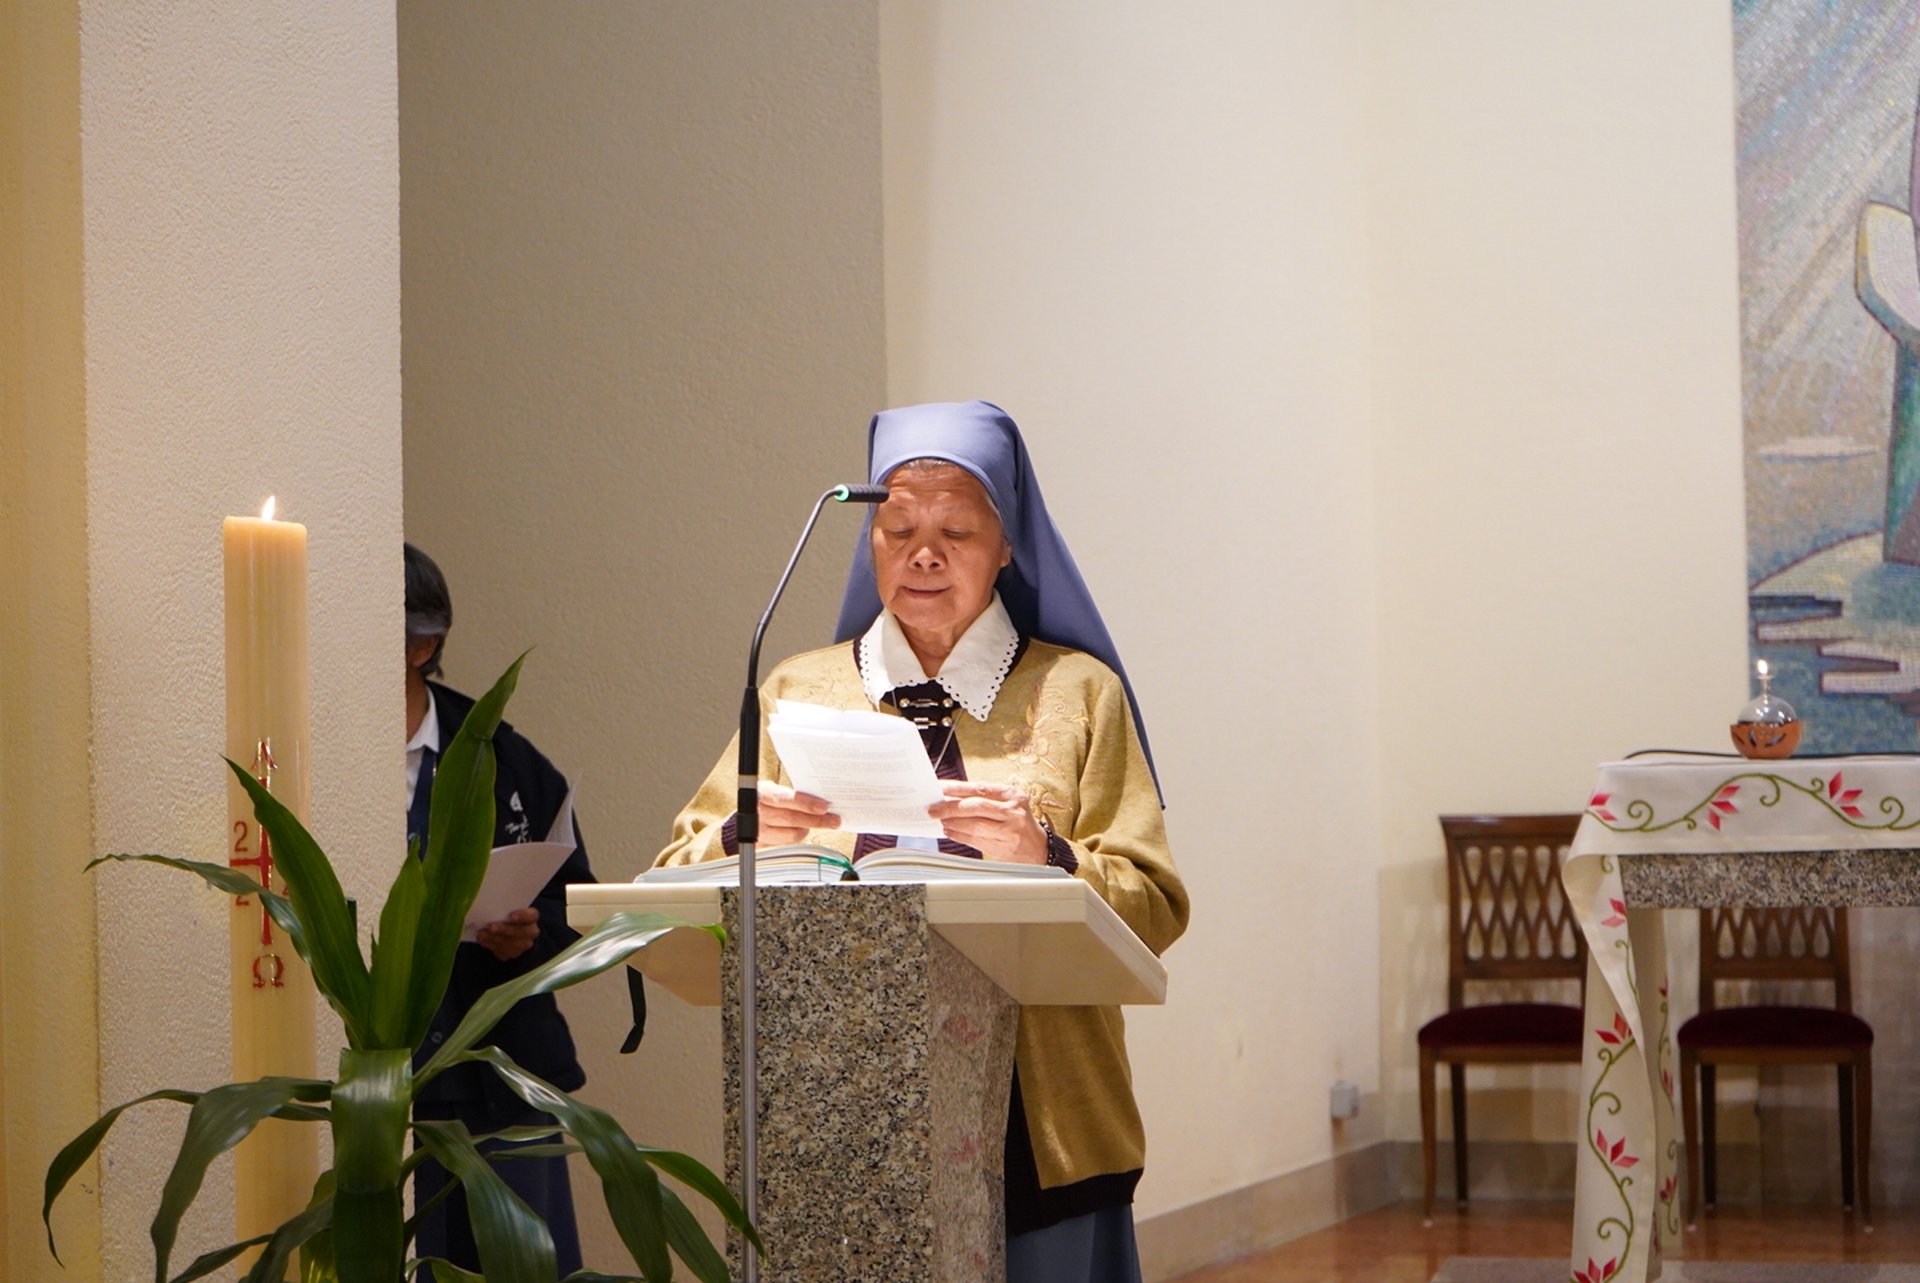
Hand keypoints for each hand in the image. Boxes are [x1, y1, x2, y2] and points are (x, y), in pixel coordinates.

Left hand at [476, 907, 539, 961]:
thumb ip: (504, 908)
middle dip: (504, 929)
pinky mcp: (513, 954)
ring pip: (510, 944)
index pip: (531, 916)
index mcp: (532, 917)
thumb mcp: (509, 908)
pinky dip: (490, 945)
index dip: (522, 916)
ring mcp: (524, 945)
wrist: (511, 931)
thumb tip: (490, 905)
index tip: (511, 916)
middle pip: (520, 932)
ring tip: (482, 933)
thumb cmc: (508, 915)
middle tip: (491, 926)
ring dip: (494, 938)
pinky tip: (482, 940)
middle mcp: (531, 932)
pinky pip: (502, 952)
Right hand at [756, 782, 838, 846]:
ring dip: (807, 830)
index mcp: (762, 794)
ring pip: (792, 834)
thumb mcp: (770, 793)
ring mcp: (759, 831)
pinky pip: (786, 845)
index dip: (807, 803)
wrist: (734, 824)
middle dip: (817, 820)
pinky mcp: (761, 846)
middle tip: (834, 821)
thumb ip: (789, 796)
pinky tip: (802, 831)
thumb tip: (819, 801)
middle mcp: (758, 812)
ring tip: (816, 824)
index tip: (824, 807)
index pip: (787, 799)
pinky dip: (796, 838)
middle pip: (793, 819)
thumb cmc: (759, 804)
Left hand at [927, 782, 1048, 864]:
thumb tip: (950, 797)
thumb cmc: (1018, 822)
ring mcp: (1009, 829)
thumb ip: (983, 799)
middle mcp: (1012, 810)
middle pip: (975, 806)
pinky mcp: (1004, 846)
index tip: (939, 788)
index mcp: (1011, 794)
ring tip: (941, 820)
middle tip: (934, 809)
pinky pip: (975, 840)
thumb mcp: (1007, 803)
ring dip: (953, 823)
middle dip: (950, 807)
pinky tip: (951, 831)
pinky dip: (960, 835)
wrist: (1038, 847)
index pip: (979, 788)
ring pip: (974, 824)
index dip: (956, 788)